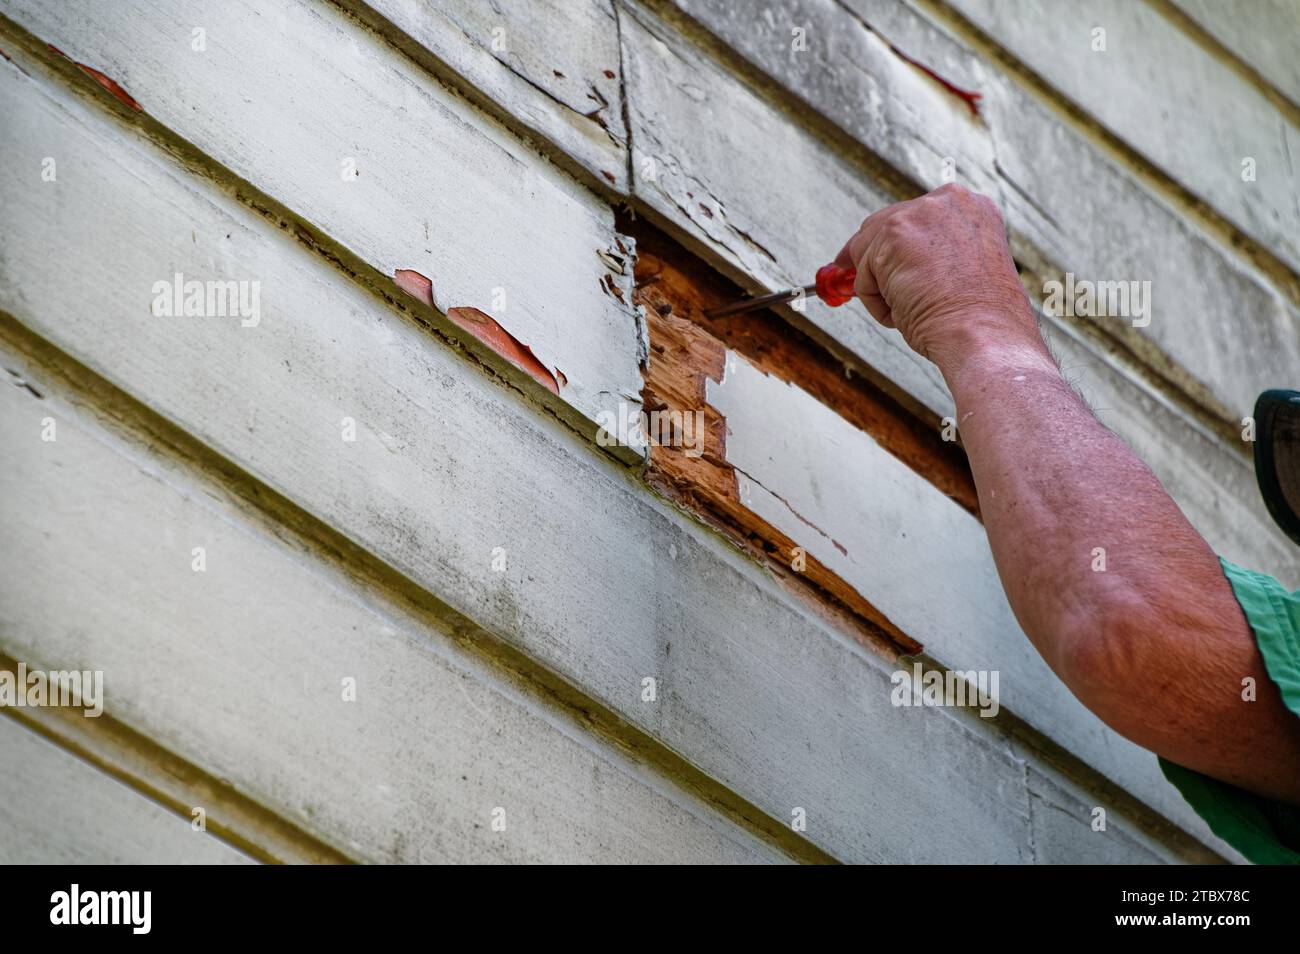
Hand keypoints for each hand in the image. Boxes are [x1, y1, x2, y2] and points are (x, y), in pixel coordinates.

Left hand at [834, 183, 1041, 372]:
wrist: (984, 335)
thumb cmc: (979, 320)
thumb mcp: (965, 273)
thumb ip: (933, 258)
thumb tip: (893, 266)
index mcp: (973, 208)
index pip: (918, 216)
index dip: (893, 239)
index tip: (878, 254)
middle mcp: (948, 201)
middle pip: (886, 222)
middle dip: (867, 252)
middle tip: (847, 270)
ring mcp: (921, 214)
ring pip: (870, 249)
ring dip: (877, 285)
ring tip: (905, 312)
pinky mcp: (894, 235)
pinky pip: (863, 273)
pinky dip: (873, 300)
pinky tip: (900, 313)